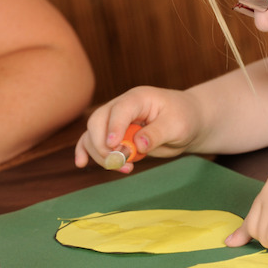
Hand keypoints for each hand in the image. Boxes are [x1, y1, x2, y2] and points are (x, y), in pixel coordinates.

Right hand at [73, 86, 203, 172]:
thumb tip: (138, 146)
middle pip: (98, 121)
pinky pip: (92, 140)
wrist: (187, 120)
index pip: (120, 109)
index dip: (114, 127)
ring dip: (100, 154)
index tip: (114, 147)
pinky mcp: (114, 134)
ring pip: (93, 134)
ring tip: (124, 168)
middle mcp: (121, 106)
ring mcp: (114, 120)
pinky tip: (80, 163)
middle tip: (121, 163)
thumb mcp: (177, 126)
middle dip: (103, 145)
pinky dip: (86, 151)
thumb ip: (157, 134)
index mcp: (138, 98)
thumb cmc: (184, 118)